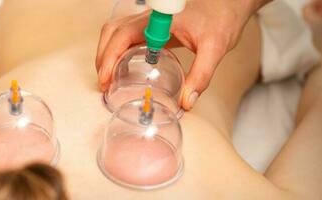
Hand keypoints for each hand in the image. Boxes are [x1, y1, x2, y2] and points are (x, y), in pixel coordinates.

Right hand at [96, 0, 268, 109]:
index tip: (106, 78)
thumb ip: (200, 75)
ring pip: (116, 31)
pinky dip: (117, 49)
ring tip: (107, 76)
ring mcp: (148, 20)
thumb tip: (186, 102)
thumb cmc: (222, 17)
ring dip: (107, 52)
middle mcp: (148, 18)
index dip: (109, 56)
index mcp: (158, 20)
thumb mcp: (214, 47)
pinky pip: (126, 34)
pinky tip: (122, 66)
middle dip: (102, 57)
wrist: (228, 3)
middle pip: (112, 32)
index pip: (123, 35)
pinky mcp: (152, 25)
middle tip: (104, 83)